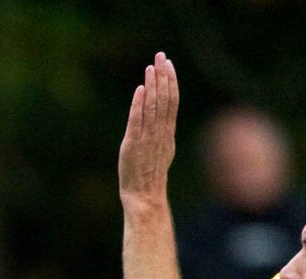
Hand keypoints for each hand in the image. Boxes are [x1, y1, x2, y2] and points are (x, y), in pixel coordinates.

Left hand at [119, 53, 178, 208]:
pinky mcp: (133, 145)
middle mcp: (159, 133)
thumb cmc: (151, 175)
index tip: (169, 63)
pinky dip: (138, 105)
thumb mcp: (162, 150)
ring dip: (152, 85)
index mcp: (167, 133)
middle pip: (164, 99)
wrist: (145, 196)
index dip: (171, 81)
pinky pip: (137, 122)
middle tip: (160, 55)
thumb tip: (162, 114)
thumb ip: (161, 131)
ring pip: (152, 107)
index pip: (172, 101)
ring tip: (150, 67)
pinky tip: (139, 90)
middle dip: (163, 76)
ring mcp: (147, 139)